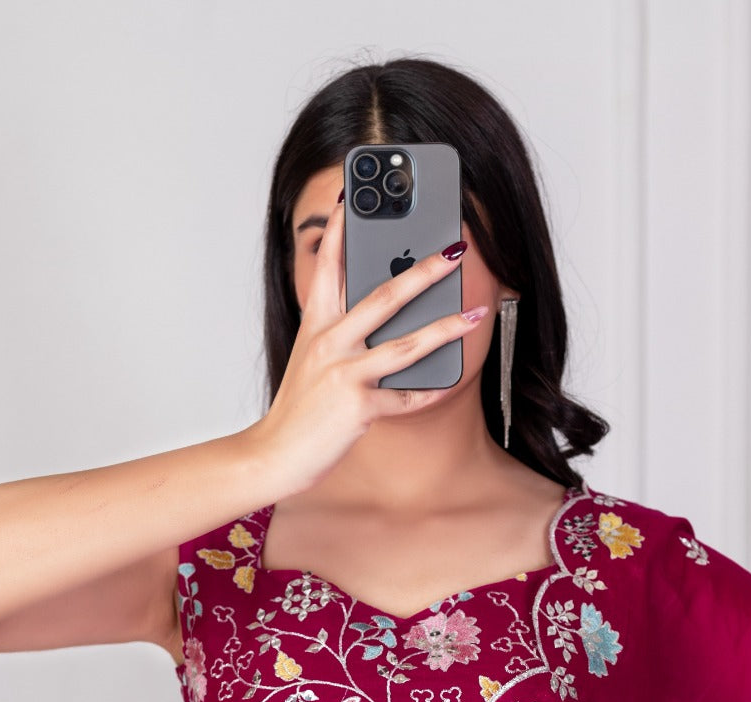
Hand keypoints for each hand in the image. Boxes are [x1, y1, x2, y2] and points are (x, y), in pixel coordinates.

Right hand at [248, 192, 488, 500]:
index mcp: (316, 325)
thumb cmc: (298, 409)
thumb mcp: (310, 360)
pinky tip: (450, 382)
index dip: (342, 230)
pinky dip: (429, 392)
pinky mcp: (358, 408)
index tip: (354, 198)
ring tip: (475, 315)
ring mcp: (344, 375)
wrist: (275, 454)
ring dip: (446, 328)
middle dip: (423, 270)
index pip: (329, 267)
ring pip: (404, 345)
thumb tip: (377, 313)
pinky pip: (405, 398)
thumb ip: (337, 333)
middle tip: (453, 249)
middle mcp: (329, 343)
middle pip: (383, 297)